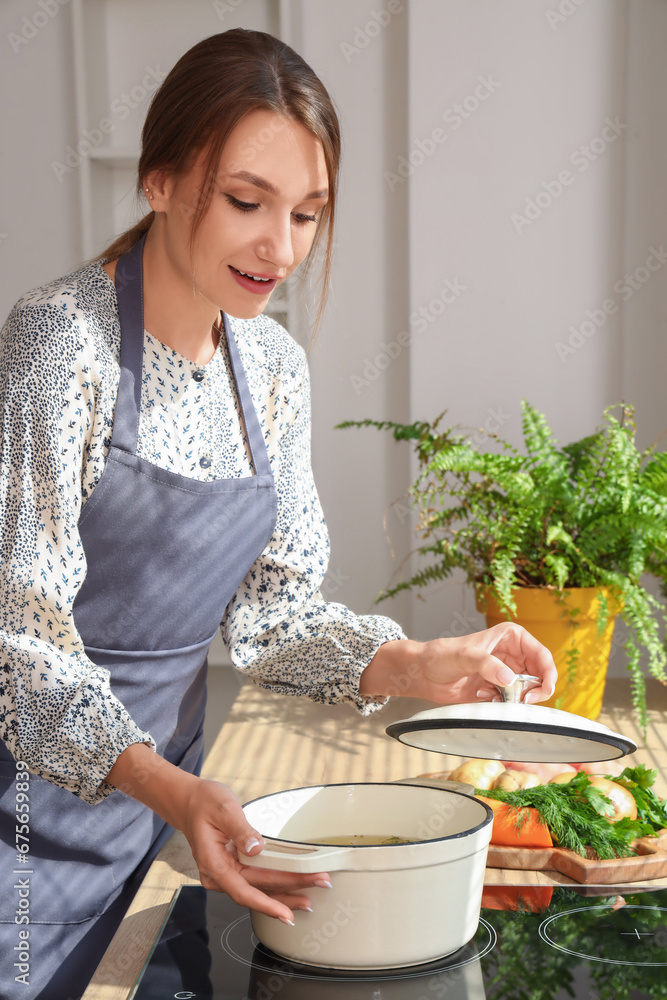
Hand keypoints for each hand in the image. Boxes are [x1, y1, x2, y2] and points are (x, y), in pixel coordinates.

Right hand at [179, 778, 331, 923]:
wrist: (189, 802)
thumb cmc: (204, 803)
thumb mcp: (224, 809)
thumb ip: (241, 829)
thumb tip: (256, 847)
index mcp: (213, 863)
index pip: (243, 891)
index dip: (266, 904)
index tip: (286, 913)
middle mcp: (218, 875)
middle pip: (257, 890)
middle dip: (289, 892)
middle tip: (319, 887)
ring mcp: (224, 874)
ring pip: (258, 889)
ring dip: (284, 894)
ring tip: (309, 899)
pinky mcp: (232, 869)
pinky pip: (255, 881)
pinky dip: (274, 886)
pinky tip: (291, 889)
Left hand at [360, 622, 556, 704]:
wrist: (424, 673)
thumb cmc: (441, 656)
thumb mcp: (464, 656)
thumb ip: (486, 664)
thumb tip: (510, 679)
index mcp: (511, 636)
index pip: (542, 655)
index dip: (547, 674)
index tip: (539, 691)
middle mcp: (513, 654)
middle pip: (541, 676)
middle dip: (534, 690)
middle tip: (519, 700)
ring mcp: (507, 672)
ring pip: (529, 690)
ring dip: (516, 698)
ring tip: (492, 695)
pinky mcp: (499, 689)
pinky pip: (514, 700)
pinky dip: (505, 704)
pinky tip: (484, 697)